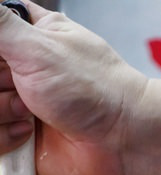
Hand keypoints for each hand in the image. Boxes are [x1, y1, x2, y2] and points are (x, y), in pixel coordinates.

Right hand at [0, 1, 147, 174]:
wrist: (124, 139)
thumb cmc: (97, 90)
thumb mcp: (39, 45)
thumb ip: (1, 24)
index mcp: (27, 38)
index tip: (6, 56)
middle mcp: (19, 72)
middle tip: (20, 84)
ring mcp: (16, 107)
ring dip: (0, 110)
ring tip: (31, 112)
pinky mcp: (18, 141)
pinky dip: (5, 139)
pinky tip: (31, 133)